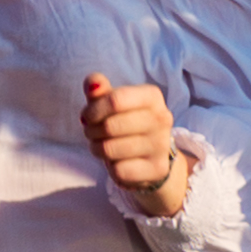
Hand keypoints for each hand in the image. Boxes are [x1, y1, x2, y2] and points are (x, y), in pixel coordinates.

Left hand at [81, 76, 200, 219]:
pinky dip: (111, 167)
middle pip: (110, 125)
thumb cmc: (125, 124)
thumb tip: (92, 82)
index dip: (93, 110)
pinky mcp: (158, 169)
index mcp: (152, 96)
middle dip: (91, 131)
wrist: (151, 156)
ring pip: (111, 149)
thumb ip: (100, 90)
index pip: (115, 100)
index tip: (88, 116)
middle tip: (92, 133)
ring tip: (102, 146)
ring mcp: (162, 144)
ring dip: (97, 149)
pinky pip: (119, 170)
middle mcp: (162, 118)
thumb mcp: (112, 105)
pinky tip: (117, 162)